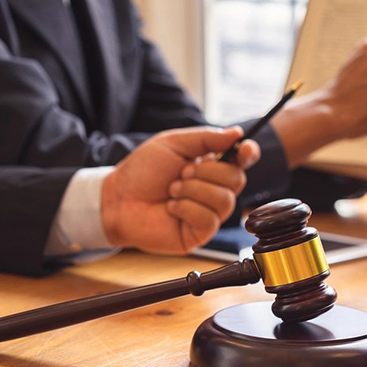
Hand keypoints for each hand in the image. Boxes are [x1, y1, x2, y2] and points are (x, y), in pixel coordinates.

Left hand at [101, 126, 259, 254]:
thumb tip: (237, 133)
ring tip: (172, 190)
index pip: (243, 160)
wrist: (117, 199)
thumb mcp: (173, 144)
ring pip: (225, 200)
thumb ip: (206, 138)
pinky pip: (209, 219)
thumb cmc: (143, 172)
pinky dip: (187, 209)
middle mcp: (215, 189)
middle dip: (207, 172)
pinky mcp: (200, 233)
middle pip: (237, 179)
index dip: (249, 154)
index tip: (244, 149)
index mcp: (212, 166)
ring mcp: (209, 212)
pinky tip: (171, 207)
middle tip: (182, 172)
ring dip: (194, 190)